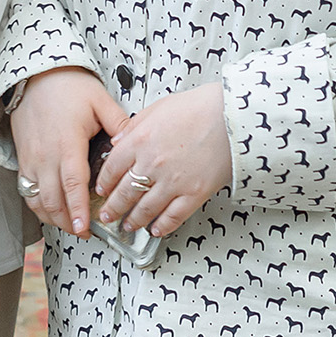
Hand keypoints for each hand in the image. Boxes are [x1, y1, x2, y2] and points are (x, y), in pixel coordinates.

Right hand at [10, 66, 130, 236]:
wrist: (35, 76)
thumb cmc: (68, 85)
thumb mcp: (100, 101)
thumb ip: (119, 124)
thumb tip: (133, 145)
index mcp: (67, 143)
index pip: (72, 185)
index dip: (78, 210)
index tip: (85, 228)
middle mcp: (46, 156)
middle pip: (53, 200)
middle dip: (67, 222)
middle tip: (84, 233)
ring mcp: (31, 159)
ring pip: (37, 200)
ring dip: (52, 217)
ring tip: (69, 226)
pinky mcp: (23, 158)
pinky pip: (27, 190)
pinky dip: (38, 206)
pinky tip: (51, 211)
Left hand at [98, 82, 232, 238]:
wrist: (233, 116)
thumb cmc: (201, 106)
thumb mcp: (160, 107)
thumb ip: (135, 126)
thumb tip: (118, 140)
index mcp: (140, 141)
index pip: (112, 168)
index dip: (104, 182)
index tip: (102, 189)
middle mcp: (152, 164)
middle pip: (124, 193)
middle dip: (113, 208)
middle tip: (107, 214)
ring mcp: (173, 182)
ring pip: (145, 209)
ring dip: (133, 220)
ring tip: (128, 225)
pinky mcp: (194, 193)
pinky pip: (173, 216)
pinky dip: (162, 226)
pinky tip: (156, 230)